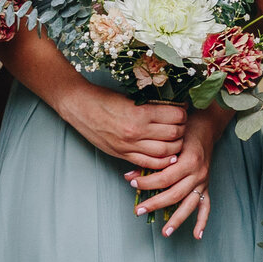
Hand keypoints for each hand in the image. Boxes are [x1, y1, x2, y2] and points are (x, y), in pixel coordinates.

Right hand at [61, 88, 188, 171]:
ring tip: (176, 139)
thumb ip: (150, 106)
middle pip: (173, 135)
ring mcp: (129, 146)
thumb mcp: (130, 98)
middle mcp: (137, 131)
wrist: (79, 106)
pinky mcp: (122, 154)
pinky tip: (167, 156)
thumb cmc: (103, 98)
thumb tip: (172, 108)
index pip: (175, 116)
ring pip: (165, 152)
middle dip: (182, 130)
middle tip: (181, 125)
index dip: (183, 113)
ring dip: (175, 146)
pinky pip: (149, 163)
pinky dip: (162, 161)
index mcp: (140, 113)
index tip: (183, 110)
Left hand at [132, 111, 222, 238]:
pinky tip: (197, 235)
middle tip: (138, 211)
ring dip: (177, 219)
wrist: (206, 126)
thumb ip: (152, 159)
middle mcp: (198, 173)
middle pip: (175, 194)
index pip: (164, 178)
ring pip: (189, 204)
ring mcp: (203, 181)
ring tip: (165, 232)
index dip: (146, 182)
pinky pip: (206, 206)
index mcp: (188, 161)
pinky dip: (202, 221)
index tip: (131, 183)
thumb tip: (129, 175)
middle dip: (155, 204)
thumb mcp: (169, 141)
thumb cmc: (185, 131)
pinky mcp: (206, 185)